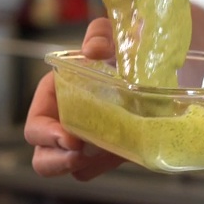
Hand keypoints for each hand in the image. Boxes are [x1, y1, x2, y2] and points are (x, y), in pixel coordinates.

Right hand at [24, 17, 125, 180]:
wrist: (166, 66)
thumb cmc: (130, 48)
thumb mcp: (116, 34)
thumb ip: (101, 34)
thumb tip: (93, 50)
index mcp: (56, 94)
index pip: (37, 123)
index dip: (46, 134)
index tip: (70, 138)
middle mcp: (66, 120)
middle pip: (44, 155)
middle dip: (56, 160)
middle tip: (78, 155)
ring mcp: (87, 139)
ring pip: (70, 167)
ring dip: (79, 167)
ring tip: (99, 156)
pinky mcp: (109, 152)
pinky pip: (97, 169)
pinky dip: (105, 166)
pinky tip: (124, 152)